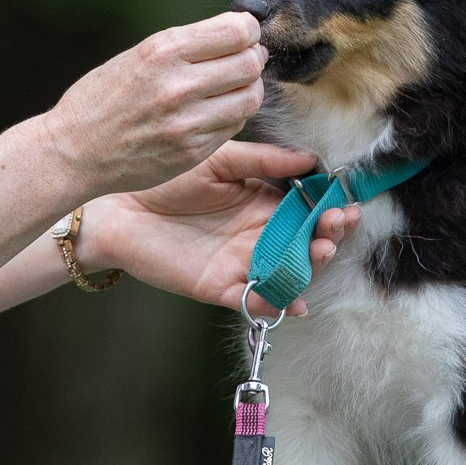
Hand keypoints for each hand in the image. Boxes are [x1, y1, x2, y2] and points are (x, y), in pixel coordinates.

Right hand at [41, 13, 268, 198]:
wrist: (73, 152)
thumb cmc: (103, 100)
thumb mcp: (137, 56)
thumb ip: (186, 45)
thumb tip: (238, 33)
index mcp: (163, 51)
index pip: (236, 30)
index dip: (248, 31)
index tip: (244, 35)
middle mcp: (178, 85)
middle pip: (249, 63)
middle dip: (253, 59)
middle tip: (245, 61)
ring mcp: (187, 122)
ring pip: (250, 98)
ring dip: (248, 90)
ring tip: (232, 88)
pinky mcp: (192, 151)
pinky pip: (234, 126)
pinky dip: (232, 116)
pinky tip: (215, 112)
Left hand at [80, 141, 360, 315]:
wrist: (119, 205)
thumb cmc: (167, 178)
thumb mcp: (219, 160)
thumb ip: (263, 160)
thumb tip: (310, 159)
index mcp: (263, 203)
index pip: (308, 210)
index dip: (330, 209)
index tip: (346, 204)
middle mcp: (258, 235)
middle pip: (306, 243)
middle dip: (329, 236)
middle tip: (338, 226)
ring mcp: (242, 263)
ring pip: (288, 273)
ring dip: (310, 268)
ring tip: (322, 252)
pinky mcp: (220, 287)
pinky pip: (254, 301)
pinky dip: (275, 305)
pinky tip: (292, 300)